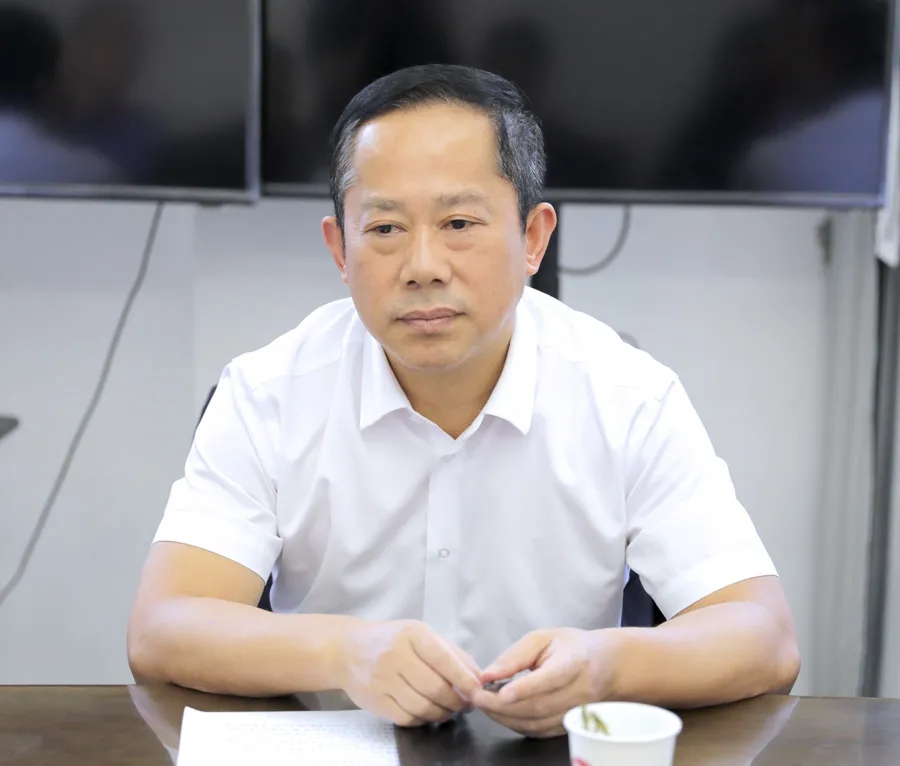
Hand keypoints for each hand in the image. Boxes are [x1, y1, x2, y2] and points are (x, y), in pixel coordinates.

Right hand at [337, 619, 482, 727]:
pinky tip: (428, 713)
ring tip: (450, 710)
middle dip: (457, 701)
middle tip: (466, 705)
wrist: (348, 649)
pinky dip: (423, 720)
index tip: (479, 692)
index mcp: (412, 634)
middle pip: (435, 688)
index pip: (443, 659)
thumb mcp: (421, 635)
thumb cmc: (393, 640)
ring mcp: (383, 680)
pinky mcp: (375, 701)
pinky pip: (407, 718)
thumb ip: (452, 653)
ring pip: (422, 707)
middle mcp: (395, 655)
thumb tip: (478, 677)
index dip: (464, 679)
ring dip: (443, 713)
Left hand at [471, 628, 616, 737]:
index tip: (500, 692)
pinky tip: (501, 713)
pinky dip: (516, 725)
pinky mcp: (568, 726)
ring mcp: (576, 713)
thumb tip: (487, 675)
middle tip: (477, 697)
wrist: (606, 666)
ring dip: (505, 717)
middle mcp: (578, 692)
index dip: (525, 687)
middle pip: (538, 706)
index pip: (550, 678)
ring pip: (537, 723)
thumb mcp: (543, 638)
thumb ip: (515, 656)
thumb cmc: (571, 647)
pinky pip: (539, 732)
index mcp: (575, 662)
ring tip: (484, 704)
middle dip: (502, 706)